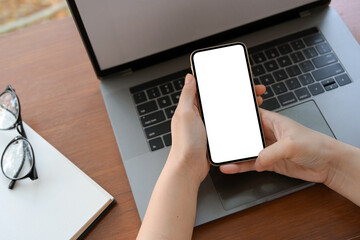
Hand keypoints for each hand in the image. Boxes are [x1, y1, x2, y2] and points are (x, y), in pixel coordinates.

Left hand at [169, 74, 265, 185]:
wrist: (189, 167)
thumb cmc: (184, 143)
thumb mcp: (185, 114)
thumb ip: (187, 95)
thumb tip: (190, 77)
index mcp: (192, 107)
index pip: (209, 89)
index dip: (222, 82)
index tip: (236, 78)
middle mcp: (200, 115)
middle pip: (222, 99)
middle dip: (237, 93)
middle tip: (253, 91)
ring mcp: (208, 126)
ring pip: (227, 112)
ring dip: (241, 106)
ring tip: (255, 103)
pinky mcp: (215, 137)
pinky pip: (229, 125)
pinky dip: (238, 121)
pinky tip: (247, 119)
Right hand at [220, 109, 336, 183]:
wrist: (328, 165)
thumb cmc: (316, 145)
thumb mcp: (291, 145)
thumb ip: (270, 152)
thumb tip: (257, 161)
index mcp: (272, 121)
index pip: (250, 116)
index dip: (237, 116)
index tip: (223, 119)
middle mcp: (268, 134)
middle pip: (245, 135)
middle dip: (232, 138)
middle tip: (218, 143)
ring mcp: (268, 149)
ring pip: (246, 151)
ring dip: (235, 155)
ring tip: (222, 158)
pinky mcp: (269, 163)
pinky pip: (251, 164)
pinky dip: (241, 166)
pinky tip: (232, 168)